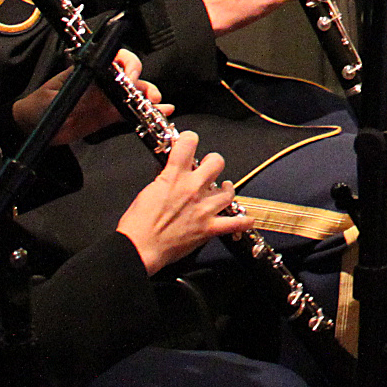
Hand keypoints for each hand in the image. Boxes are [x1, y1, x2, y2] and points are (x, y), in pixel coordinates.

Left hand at [15, 52, 169, 144]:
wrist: (31, 127)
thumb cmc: (38, 107)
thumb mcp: (56, 100)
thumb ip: (79, 95)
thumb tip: (100, 88)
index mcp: (88, 71)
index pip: (113, 59)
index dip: (127, 64)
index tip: (133, 76)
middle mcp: (100, 83)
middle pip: (130, 76)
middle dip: (143, 84)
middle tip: (150, 97)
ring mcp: (105, 99)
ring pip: (134, 95)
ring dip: (149, 99)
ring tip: (159, 107)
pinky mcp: (107, 116)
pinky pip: (129, 113)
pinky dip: (146, 114)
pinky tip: (161, 114)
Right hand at [116, 129, 247, 274]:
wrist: (139, 247)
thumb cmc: (138, 223)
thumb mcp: (147, 190)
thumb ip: (162, 177)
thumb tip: (168, 170)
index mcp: (174, 177)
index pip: (188, 143)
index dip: (189, 139)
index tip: (189, 142)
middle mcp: (192, 189)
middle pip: (217, 162)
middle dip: (213, 162)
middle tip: (209, 168)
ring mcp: (203, 208)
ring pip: (228, 191)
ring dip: (227, 190)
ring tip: (224, 189)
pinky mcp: (208, 228)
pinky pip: (235, 223)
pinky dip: (243, 222)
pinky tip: (248, 219)